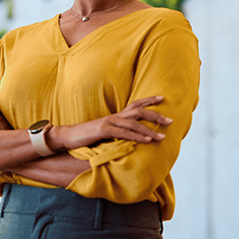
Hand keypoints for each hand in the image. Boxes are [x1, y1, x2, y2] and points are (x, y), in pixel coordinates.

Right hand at [52, 96, 171, 149]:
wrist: (68, 136)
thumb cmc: (87, 136)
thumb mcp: (105, 132)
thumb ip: (118, 132)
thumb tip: (131, 136)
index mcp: (116, 115)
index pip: (135, 104)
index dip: (149, 100)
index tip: (163, 97)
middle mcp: (114, 116)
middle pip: (138, 111)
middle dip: (156, 115)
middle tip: (170, 120)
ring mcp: (109, 122)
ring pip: (134, 123)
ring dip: (150, 130)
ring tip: (163, 136)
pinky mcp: (104, 130)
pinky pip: (124, 133)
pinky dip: (137, 136)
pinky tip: (147, 140)